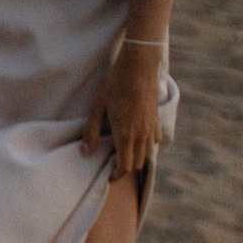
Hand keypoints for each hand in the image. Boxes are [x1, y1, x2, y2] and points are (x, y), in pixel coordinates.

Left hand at [86, 43, 165, 179]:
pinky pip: (155, 141)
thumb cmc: (114, 84)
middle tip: (113, 167)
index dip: (116, 175)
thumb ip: (90, 132)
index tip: (108, 177)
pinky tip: (137, 143)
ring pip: (147, 154)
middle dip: (126, 169)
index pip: (124, 166)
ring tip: (124, 157)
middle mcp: (142, 135)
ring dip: (137, 159)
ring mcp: (152, 127)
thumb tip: (85, 153)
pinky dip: (147, 147)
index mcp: (125, 134)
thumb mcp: (96, 107)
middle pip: (137, 163)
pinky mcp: (157, 119)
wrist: (139, 65)